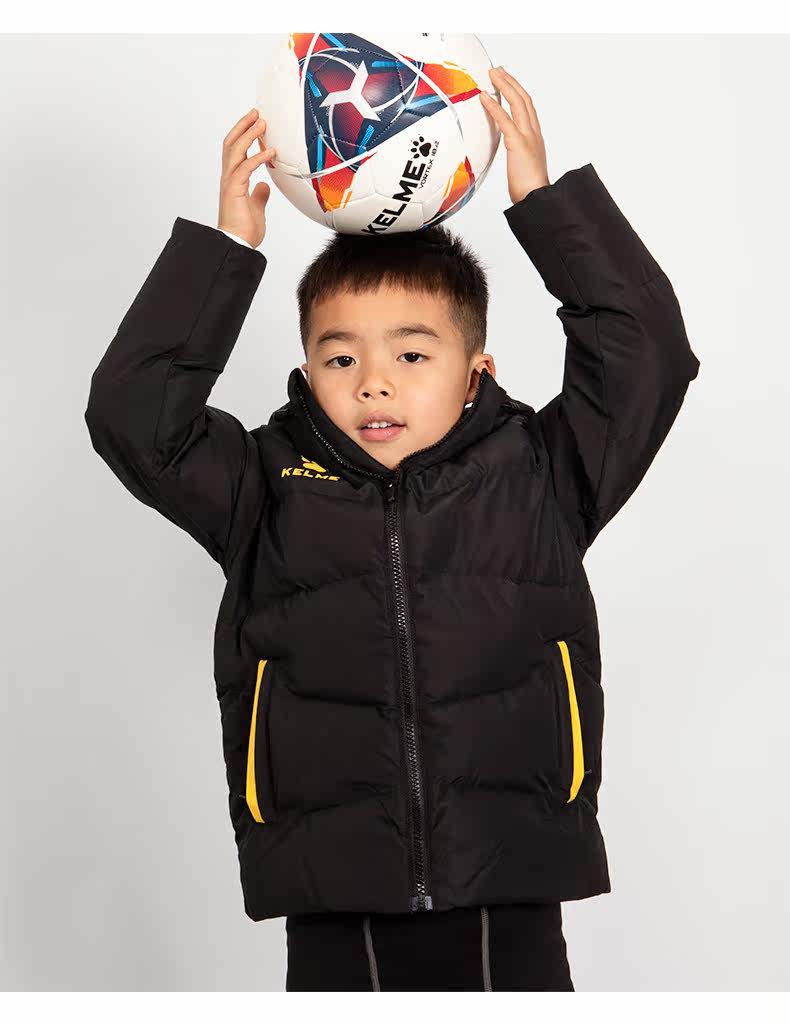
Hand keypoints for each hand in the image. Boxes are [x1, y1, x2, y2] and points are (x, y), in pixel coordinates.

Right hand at [217, 108, 276, 247]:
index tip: (255, 123)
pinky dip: (258, 157)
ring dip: (249, 134)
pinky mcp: (234, 189)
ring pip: (235, 150)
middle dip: (243, 126)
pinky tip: (270, 151)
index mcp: (233, 180)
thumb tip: (265, 186)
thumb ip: (259, 195)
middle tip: (256, 113)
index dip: (244, 135)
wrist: (237, 245)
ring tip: (262, 122)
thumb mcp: (256, 208)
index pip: (236, 151)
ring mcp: (229, 182)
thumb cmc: (244, 230)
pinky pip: (245, 168)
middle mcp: (229, 177)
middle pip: (232, 143)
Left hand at [480, 67, 549, 204]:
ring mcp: (528, 137)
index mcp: (535, 137)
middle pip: (524, 99)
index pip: (527, 108)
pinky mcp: (518, 144)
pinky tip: (484, 95)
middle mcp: (534, 133)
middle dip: (510, 82)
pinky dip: (494, 106)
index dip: (517, 92)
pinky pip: (505, 120)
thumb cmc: (529, 189)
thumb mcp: (522, 167)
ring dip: (504, 85)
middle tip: (497, 70)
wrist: (537, 199)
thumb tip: (510, 154)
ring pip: (518, 103)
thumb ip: (517, 155)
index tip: (506, 81)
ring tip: (492, 74)